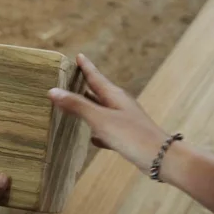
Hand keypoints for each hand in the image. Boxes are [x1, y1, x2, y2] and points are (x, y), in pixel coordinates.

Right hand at [48, 54, 167, 171]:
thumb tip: (53, 91)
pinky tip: (91, 138)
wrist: (159, 158)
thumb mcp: (101, 119)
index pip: (96, 77)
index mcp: (114, 96)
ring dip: (89, 108)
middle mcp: (119, 105)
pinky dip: (97, 132)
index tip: (78, 56)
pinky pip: (107, 131)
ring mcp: (124, 121)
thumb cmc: (131, 135)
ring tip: (74, 107)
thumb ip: (78, 106)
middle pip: (98, 92)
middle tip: (69, 80)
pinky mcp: (126, 138)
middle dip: (84, 86)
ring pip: (102, 111)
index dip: (86, 67)